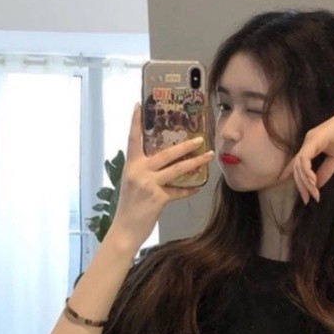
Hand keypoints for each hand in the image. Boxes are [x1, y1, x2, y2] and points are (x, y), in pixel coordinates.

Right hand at [107, 104, 214, 248]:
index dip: (135, 122)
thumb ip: (145, 171)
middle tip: (199, 138)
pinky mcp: (158, 198)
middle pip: (166, 153)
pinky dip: (189, 189)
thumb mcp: (132, 184)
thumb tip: (162, 163)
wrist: (125, 229)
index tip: (139, 104)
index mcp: (131, 165)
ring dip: (195, 163)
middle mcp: (139, 171)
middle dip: (185, 145)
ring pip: (177, 169)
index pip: (133, 139)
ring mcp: (148, 184)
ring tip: (208, 156)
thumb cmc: (129, 206)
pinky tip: (197, 187)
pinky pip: (178, 191)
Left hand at [280, 100, 333, 204]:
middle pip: (297, 167)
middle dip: (301, 186)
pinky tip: (313, 182)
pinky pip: (305, 158)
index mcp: (312, 145)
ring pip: (299, 165)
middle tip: (308, 200)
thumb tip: (317, 185)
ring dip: (306, 182)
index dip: (293, 177)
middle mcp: (308, 142)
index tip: (296, 193)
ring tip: (314, 195)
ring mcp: (310, 140)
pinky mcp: (315, 139)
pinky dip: (307, 172)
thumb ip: (326, 171)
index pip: (298, 163)